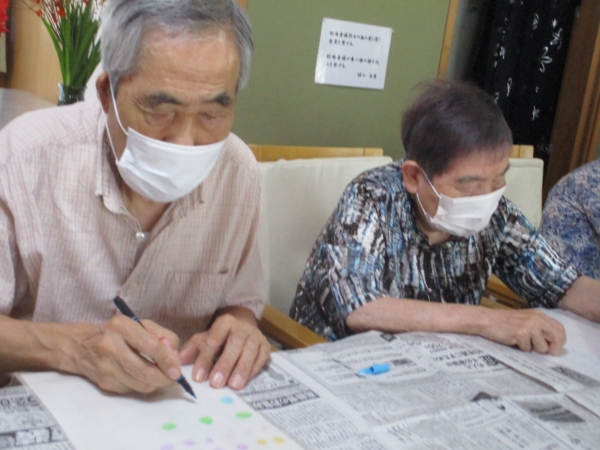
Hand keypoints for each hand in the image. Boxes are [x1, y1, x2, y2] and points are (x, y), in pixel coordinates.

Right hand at [67, 315, 181, 393]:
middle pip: (144, 370)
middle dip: (164, 378)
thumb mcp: (139, 325)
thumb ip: (161, 336)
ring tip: (162, 377)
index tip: (177, 370)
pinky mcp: (104, 383)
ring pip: (140, 384)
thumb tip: (173, 356)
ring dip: (156, 384)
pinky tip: (144, 377)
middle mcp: (110, 346)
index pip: (148, 345)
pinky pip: (132, 389)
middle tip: (174, 378)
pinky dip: (143, 385)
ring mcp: (105, 367)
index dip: (166, 360)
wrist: (79, 346)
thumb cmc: (116, 332)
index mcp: (120, 327)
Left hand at [179, 311, 269, 389]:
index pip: (215, 337)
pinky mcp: (265, 347)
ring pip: (250, 351)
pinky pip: (261, 358)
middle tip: (216, 383)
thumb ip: (193, 349)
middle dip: (225, 364)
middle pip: (234, 343)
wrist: (243, 329)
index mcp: (225, 322)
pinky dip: (253, 370)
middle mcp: (242, 327)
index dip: (206, 357)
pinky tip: (244, 382)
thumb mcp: (205, 339)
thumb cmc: (220, 338)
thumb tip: (178, 360)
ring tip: (232, 386)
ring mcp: (256, 336)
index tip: (198, 376)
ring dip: (241, 369)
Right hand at [478, 308, 565, 354]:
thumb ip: (539, 328)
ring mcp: (529, 326)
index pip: (560, 329)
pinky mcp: (520, 333)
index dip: (559, 341)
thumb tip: (552, 345)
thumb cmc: (504, 322)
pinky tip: (513, 340)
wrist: (486, 319)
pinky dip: (521, 348)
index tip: (552, 348)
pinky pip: (527, 349)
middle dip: (552, 348)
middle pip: (557, 338)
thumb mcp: (525, 320)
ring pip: (542, 347)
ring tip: (521, 341)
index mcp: (539, 315)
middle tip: (542, 352)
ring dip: (533, 349)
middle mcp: (536, 319)